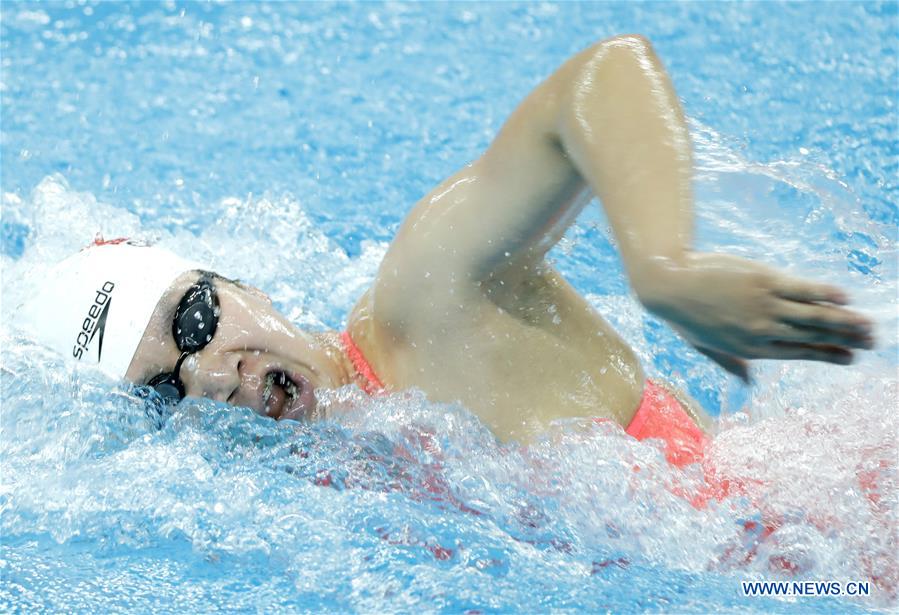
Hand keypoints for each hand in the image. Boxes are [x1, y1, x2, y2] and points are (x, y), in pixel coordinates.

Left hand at [634, 253, 874, 381]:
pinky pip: (802, 289)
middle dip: (845, 339)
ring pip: (814, 315)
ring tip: (868, 324)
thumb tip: (748, 382)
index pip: (798, 353)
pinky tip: (845, 297)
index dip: (826, 355)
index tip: (850, 358)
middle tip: (871, 341)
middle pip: (812, 336)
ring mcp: (764, 305)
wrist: (669, 284)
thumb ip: (730, 363)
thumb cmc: (684, 314)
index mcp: (750, 348)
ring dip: (845, 320)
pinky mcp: (764, 280)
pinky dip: (825, 293)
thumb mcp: (703, 346)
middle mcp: (762, 330)